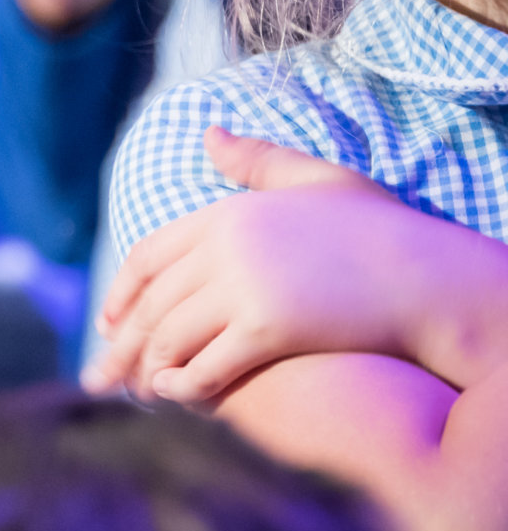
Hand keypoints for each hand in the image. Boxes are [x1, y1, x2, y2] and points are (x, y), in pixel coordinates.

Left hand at [87, 128, 507, 402]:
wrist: (431, 276)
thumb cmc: (381, 231)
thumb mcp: (316, 181)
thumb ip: (257, 160)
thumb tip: (208, 133)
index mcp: (227, 213)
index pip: (148, 256)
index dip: (122, 293)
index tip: (108, 321)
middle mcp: (224, 248)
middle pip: (152, 303)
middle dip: (120, 345)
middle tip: (99, 379)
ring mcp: (243, 288)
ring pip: (171, 337)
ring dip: (147, 371)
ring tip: (139, 394)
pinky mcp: (268, 329)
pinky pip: (206, 366)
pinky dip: (184, 386)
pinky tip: (177, 397)